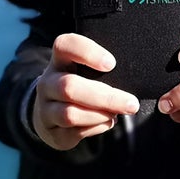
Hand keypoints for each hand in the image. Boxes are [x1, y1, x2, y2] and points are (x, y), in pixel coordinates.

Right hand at [31, 33, 139, 150]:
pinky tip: (107, 122)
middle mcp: (47, 83)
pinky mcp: (51, 132)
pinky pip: (73, 132)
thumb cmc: (81, 83)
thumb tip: (134, 76)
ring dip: (100, 115)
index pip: (65, 46)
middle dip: (105, 97)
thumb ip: (104, 68)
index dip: (87, 52)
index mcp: (59, 60)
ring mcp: (45, 109)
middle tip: (132, 103)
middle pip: (70, 87)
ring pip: (70, 114)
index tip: (111, 63)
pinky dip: (95, 128)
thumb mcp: (86, 69)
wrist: (52, 111)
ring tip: (118, 113)